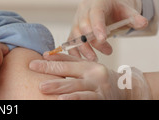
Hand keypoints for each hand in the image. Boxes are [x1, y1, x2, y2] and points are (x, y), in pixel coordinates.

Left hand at [29, 53, 150, 99]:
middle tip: (41, 85)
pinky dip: (79, 104)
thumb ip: (66, 61)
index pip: (65, 66)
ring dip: (70, 97)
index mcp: (88, 66)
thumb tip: (46, 54)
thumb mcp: (85, 66)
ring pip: (83, 95)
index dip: (48, 66)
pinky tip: (68, 104)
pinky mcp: (103, 102)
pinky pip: (90, 103)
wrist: (126, 89)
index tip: (32, 65)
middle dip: (56, 83)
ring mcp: (100, 92)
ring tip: (58, 99)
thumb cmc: (99, 76)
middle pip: (73, 81)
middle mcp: (95, 78)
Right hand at [70, 0, 147, 59]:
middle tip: (108, 51)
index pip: (96, 13)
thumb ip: (135, 17)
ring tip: (95, 59)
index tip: (103, 39)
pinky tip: (81, 60)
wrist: (109, 9)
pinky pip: (71, 40)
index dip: (97, 26)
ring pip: (76, 34)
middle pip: (84, 25)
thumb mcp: (128, 12)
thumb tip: (143, 22)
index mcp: (98, 1)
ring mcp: (77, 19)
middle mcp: (84, 9)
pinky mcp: (74, 29)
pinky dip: (74, 51)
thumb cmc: (118, 11)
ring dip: (83, 48)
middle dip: (94, 41)